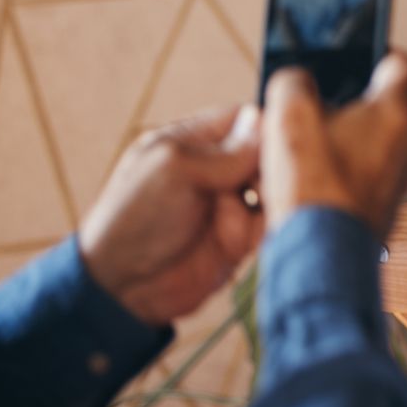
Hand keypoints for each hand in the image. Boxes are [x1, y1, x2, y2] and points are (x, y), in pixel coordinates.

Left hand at [78, 106, 263, 326]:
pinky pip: (271, 223)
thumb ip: (224, 149)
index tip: (284, 140)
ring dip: (275, 197)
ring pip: (276, 188)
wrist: (122, 289)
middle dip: (275, 166)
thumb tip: (265, 117)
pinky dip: (271, 226)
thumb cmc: (133, 220)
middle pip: (270, 153)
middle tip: (268, 183)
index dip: (269, 127)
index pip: (247, 118)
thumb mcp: (174, 170)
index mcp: (195, 140)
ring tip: (262, 211)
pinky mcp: (241, 236)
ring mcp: (231, 203)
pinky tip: (257, 232)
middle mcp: (217, 168)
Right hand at [261, 51, 406, 238]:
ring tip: (302, 146)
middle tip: (314, 104)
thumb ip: (292, 83)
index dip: (377, 52)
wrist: (321, 261)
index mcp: (398, 114)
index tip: (353, 54)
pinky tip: (309, 178)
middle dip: (348, 100)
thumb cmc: (313, 188)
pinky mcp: (386, 206)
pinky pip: (367, 173)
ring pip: (373, 141)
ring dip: (342, 138)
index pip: (403, 63)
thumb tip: (296, 81)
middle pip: (384, 104)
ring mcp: (401, 179)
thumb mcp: (288, 117)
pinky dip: (342, 169)